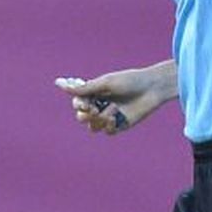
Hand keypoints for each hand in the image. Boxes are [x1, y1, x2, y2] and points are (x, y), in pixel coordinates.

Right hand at [54, 66, 173, 135]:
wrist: (152, 88)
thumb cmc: (130, 81)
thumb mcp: (105, 83)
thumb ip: (84, 88)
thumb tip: (59, 84)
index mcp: (94, 93)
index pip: (77, 103)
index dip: (78, 105)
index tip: (85, 103)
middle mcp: (99, 105)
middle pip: (81, 117)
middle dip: (85, 115)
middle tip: (95, 109)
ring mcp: (109, 116)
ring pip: (92, 127)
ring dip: (99, 120)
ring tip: (111, 112)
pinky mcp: (119, 125)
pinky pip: (107, 131)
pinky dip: (110, 126)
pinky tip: (117, 118)